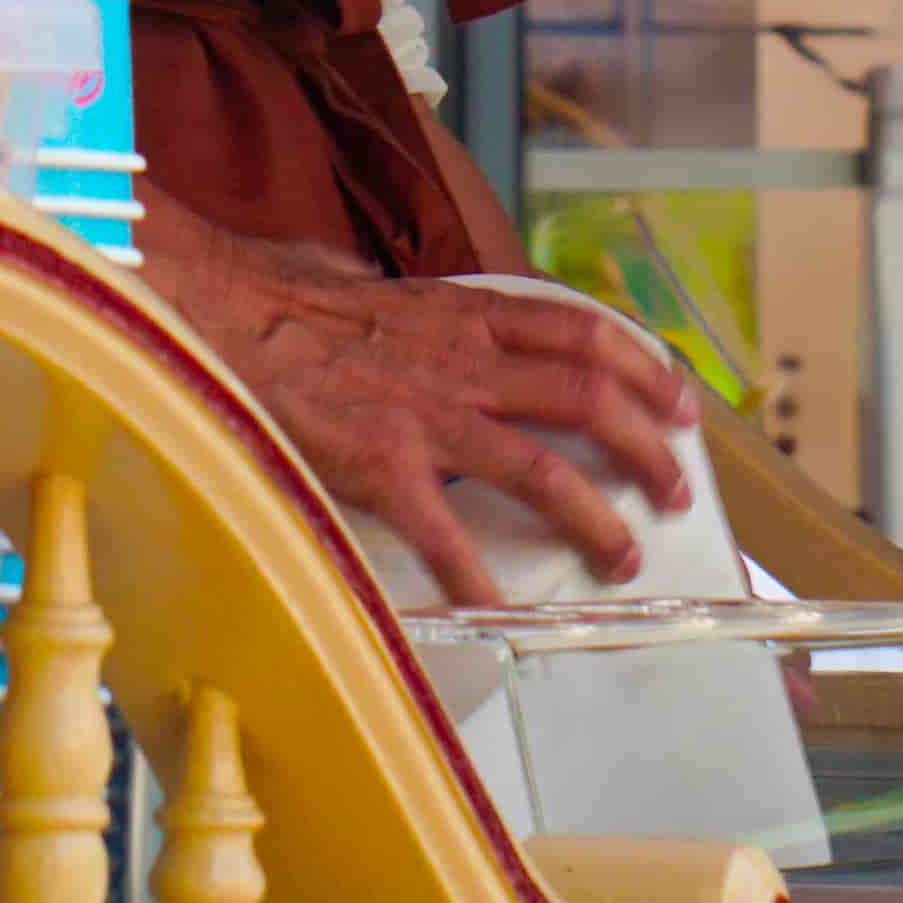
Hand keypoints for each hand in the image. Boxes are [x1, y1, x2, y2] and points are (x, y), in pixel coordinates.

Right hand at [142, 192, 693, 607]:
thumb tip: (453, 324)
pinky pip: (444, 531)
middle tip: (675, 490)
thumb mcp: (385, 291)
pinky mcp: (381, 465)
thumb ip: (434, 316)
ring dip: (596, 517)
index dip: (643, 365)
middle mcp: (463, 363)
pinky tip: (499, 610)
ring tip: (624, 555)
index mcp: (466, 317)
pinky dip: (478, 575)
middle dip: (646, 446)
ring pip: (542, 468)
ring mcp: (427, 415)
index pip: (582, 330)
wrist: (223, 314)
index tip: (679, 400)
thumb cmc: (293, 304)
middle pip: (586, 398)